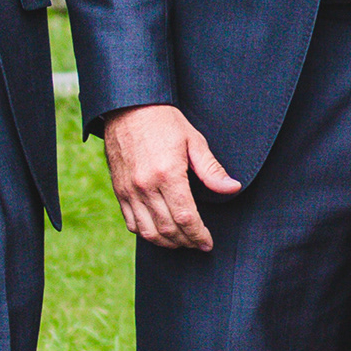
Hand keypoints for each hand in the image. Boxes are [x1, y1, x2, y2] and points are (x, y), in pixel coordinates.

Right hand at [105, 103, 242, 250]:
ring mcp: (129, 190)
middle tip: (198, 244)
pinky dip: (145, 233)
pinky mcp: (119, 190)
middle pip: (168, 229)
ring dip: (167, 243)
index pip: (186, 218)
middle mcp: (145, 186)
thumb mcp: (194, 140)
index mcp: (168, 174)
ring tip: (182, 242)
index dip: (199, 235)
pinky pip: (130, 222)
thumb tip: (232, 188)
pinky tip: (159, 232)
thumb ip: (212, 169)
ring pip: (147, 231)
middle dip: (186, 242)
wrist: (128, 107)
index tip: (208, 242)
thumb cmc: (164, 121)